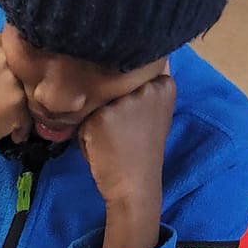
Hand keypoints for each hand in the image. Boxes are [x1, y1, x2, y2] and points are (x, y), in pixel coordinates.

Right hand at [0, 0, 29, 192]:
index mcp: (0, 42)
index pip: (29, 47)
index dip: (24, 64)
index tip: (10, 78)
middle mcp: (9, 58)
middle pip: (37, 72)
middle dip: (29, 88)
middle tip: (8, 101)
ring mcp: (15, 82)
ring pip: (36, 95)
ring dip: (27, 109)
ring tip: (7, 115)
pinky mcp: (18, 106)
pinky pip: (32, 118)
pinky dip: (22, 128)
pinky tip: (8, 129)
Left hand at [79, 68, 174, 212]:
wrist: (134, 185)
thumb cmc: (140, 151)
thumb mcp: (152, 113)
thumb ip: (146, 88)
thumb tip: (137, 61)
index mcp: (164, 84)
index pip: (134, 72)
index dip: (127, 93)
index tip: (135, 117)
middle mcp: (147, 87)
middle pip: (112, 85)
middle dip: (111, 105)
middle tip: (122, 132)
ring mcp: (125, 101)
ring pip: (96, 100)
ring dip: (96, 118)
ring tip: (111, 139)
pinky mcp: (103, 116)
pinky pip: (83, 118)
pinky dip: (85, 134)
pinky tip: (100, 146)